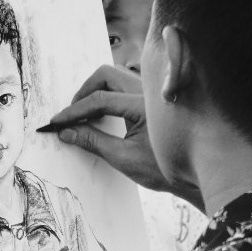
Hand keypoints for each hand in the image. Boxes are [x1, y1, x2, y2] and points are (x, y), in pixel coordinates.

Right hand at [47, 66, 203, 211]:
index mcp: (143, 105)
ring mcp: (152, 92)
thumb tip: (67, 132)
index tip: (58, 123)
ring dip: (97, 91)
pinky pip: (126, 85)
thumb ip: (93, 142)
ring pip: (116, 77)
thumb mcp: (123, 158)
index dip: (74, 111)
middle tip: (73, 116)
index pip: (99, 99)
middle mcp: (149, 91)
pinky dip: (110, 94)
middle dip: (85, 92)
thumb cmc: (165, 169)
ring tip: (87, 116)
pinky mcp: (152, 98)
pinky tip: (105, 116)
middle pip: (106, 75)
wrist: (193, 175)